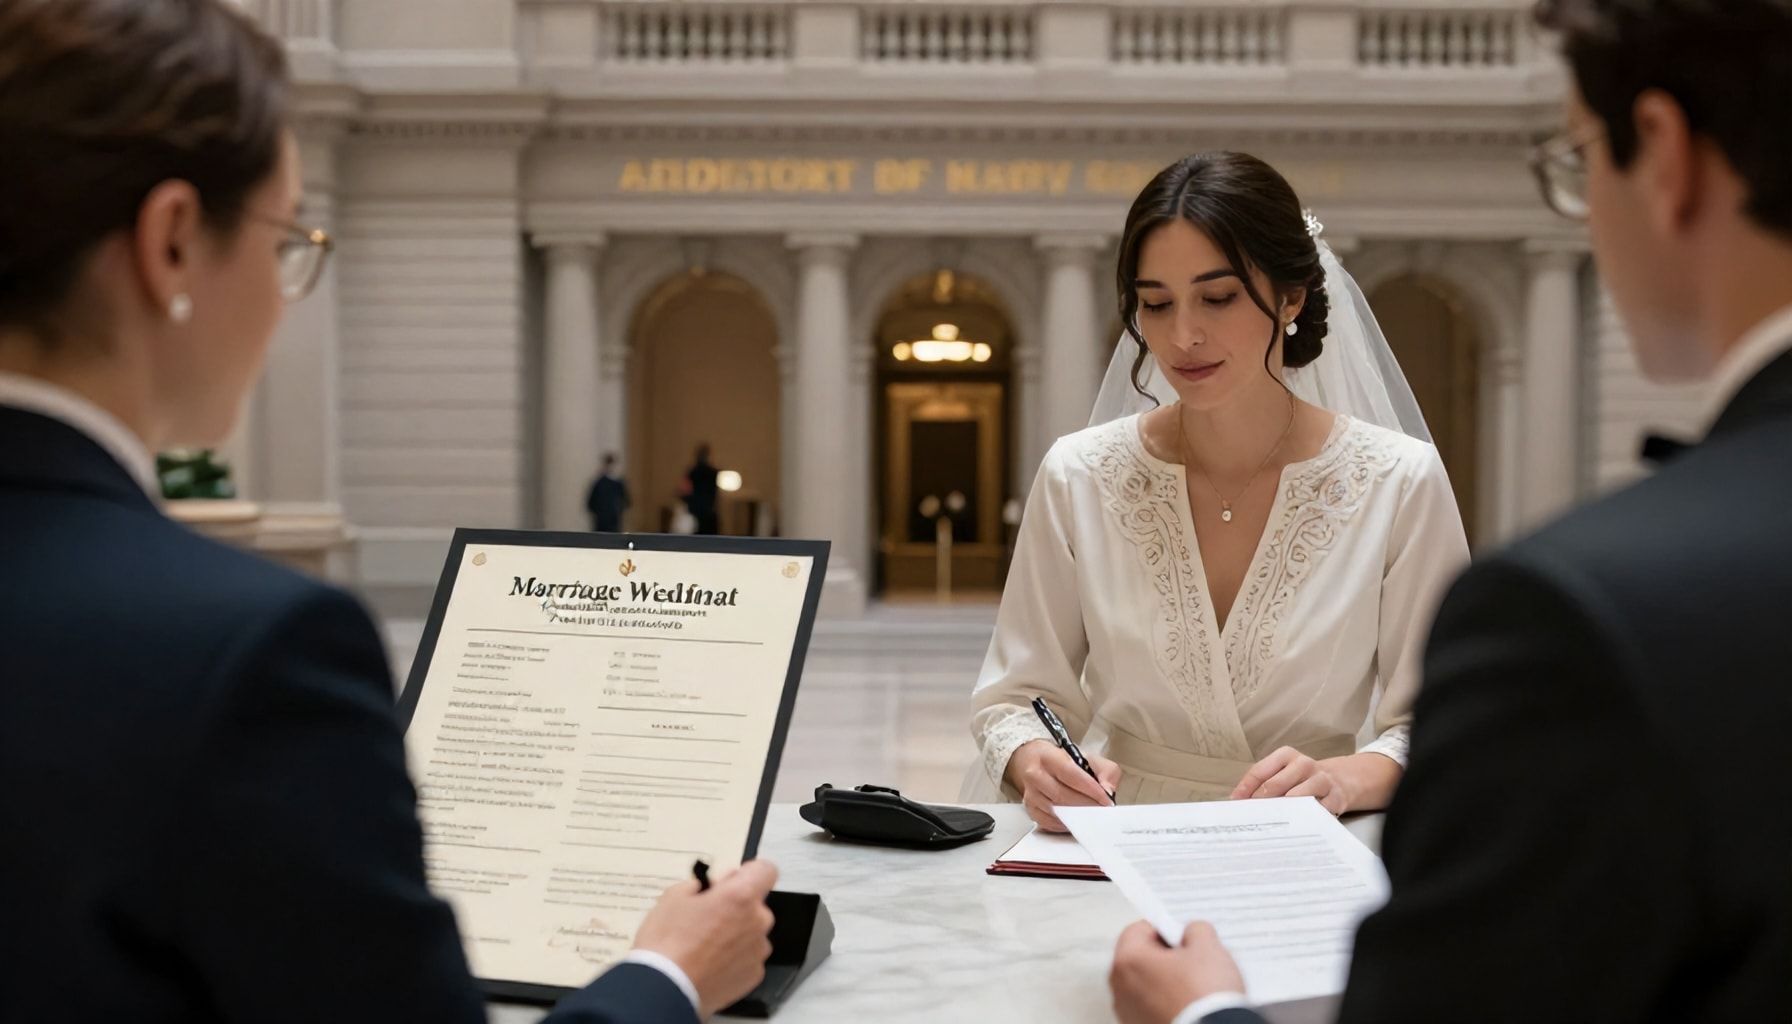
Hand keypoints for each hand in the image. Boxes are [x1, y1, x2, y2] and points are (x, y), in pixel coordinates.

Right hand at [632, 859, 778, 1014]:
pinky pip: (748, 957)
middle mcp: (757, 921)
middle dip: (736, 907)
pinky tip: (711, 964)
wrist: (664, 989)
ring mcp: (758, 951)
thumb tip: (717, 884)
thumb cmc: (666, 942)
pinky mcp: (754, 975)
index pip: (766, 870)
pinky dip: (735, 958)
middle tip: (707, 917)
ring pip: (752, 932)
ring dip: (736, 933)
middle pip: (755, 904)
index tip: (732, 881)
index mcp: (741, 896)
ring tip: (705, 946)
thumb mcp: (673, 897)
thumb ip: (702, 883)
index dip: (749, 872)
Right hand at [1006, 739, 1121, 831]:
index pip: (1070, 774)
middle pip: (1062, 795)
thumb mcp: (1087, 757)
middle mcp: (1034, 775)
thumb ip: (1104, 771)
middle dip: (1086, 806)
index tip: (1106, 800)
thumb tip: (1108, 791)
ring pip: (1055, 811)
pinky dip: (1065, 825)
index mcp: (1048, 757)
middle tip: (1102, 811)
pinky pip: (1048, 822)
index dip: (1090, 789)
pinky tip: (1076, 822)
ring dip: (1076, 817)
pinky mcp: (1030, 809)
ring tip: (1092, 818)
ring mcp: (1030, 794)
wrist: (1033, 761)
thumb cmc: (1062, 761)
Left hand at [1110, 921, 1245, 1023]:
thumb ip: (1196, 929)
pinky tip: (1190, 1004)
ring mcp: (1128, 1014)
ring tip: (1195, 984)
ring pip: (1146, 985)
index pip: (1139, 930)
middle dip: (1165, 955)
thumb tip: (1192, 932)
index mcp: (1128, 961)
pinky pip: (1151, 1007)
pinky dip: (1167, 1003)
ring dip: (1166, 981)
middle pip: (1140, 958)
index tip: (1183, 933)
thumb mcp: (1207, 948)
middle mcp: (1119, 989)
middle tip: (1192, 958)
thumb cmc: (1204, 996)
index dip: (1164, 927)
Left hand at [1230, 745, 1350, 814]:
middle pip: (1275, 784)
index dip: (1245, 788)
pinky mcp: (1335, 798)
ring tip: (1270, 824)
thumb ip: (1263, 782)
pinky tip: (1294, 828)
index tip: (1235, 802)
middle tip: (1250, 817)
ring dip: (1281, 811)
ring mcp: (1321, 780)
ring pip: (1296, 798)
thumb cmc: (1301, 779)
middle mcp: (1304, 764)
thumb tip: (1239, 801)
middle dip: (1260, 802)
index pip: (1260, 771)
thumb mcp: (1283, 773)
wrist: (1340, 781)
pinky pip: (1316, 812)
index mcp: (1286, 755)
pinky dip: (1303, 820)